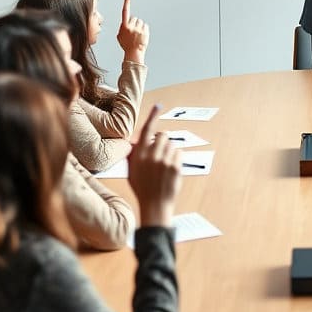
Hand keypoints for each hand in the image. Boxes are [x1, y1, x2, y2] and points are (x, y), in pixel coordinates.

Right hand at [117, 0, 148, 61]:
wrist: (134, 52)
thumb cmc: (126, 45)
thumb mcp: (119, 36)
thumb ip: (121, 27)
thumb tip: (124, 23)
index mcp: (124, 27)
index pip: (125, 12)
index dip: (126, 3)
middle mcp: (132, 26)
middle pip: (135, 18)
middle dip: (134, 23)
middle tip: (133, 31)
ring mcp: (139, 29)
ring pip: (140, 22)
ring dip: (139, 26)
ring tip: (137, 35)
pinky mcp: (145, 31)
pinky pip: (145, 26)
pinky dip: (144, 29)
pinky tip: (141, 35)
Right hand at [128, 106, 181, 227]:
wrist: (154, 205)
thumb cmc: (142, 188)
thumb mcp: (132, 170)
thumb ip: (135, 154)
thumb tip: (138, 141)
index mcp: (139, 155)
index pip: (146, 130)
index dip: (152, 116)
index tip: (158, 106)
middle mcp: (152, 156)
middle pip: (163, 135)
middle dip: (163, 141)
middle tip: (161, 152)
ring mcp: (165, 161)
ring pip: (172, 145)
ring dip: (169, 152)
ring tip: (164, 166)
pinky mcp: (176, 166)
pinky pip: (179, 154)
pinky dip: (176, 159)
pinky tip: (170, 170)